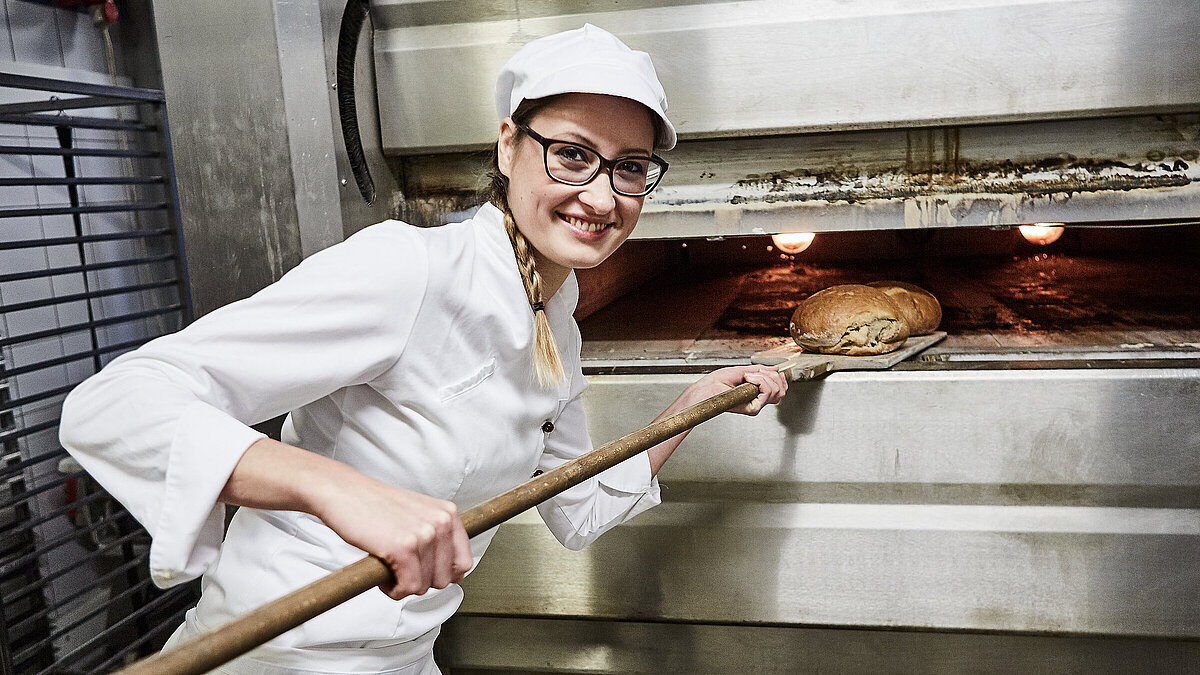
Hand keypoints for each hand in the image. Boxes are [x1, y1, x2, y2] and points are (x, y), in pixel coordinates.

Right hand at [311, 472, 473, 599]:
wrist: (344, 492)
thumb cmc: (376, 506)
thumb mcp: (419, 514)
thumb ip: (437, 537)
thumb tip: (450, 572)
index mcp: (448, 514)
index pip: (463, 562)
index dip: (443, 575)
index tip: (424, 573)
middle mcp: (441, 522)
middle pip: (446, 579)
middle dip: (421, 581)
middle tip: (400, 570)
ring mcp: (424, 535)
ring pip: (425, 586)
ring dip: (404, 585)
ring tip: (389, 569)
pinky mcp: (403, 548)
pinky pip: (408, 588)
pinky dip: (394, 590)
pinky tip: (383, 576)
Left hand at [687, 364, 787, 415]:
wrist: (707, 388)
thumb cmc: (718, 381)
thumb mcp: (743, 371)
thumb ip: (761, 371)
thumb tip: (775, 369)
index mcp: (758, 393)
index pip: (780, 389)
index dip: (780, 378)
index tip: (772, 371)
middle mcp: (759, 400)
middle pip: (781, 390)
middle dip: (771, 376)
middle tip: (754, 373)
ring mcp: (756, 405)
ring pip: (775, 390)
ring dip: (763, 378)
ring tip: (747, 377)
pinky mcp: (752, 409)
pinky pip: (766, 392)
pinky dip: (759, 381)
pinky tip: (747, 380)